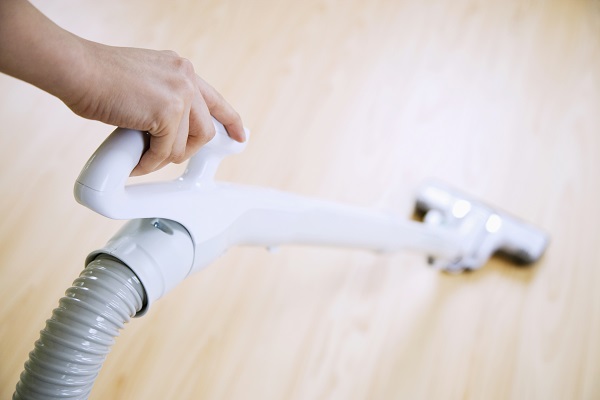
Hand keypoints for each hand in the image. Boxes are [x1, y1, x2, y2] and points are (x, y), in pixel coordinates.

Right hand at [67, 42, 244, 174]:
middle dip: (187, 150)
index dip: (230, 121)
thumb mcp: (142, 82)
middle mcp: (186, 77)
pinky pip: (165, 151)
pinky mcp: (168, 112)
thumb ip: (161, 99)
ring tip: (142, 158)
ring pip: (185, 145)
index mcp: (180, 69)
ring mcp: (179, 94)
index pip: (214, 100)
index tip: (240, 136)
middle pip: (204, 130)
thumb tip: (165, 129)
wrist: (76, 69)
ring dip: (163, 158)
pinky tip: (136, 163)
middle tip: (165, 157)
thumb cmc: (97, 77)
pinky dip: (149, 163)